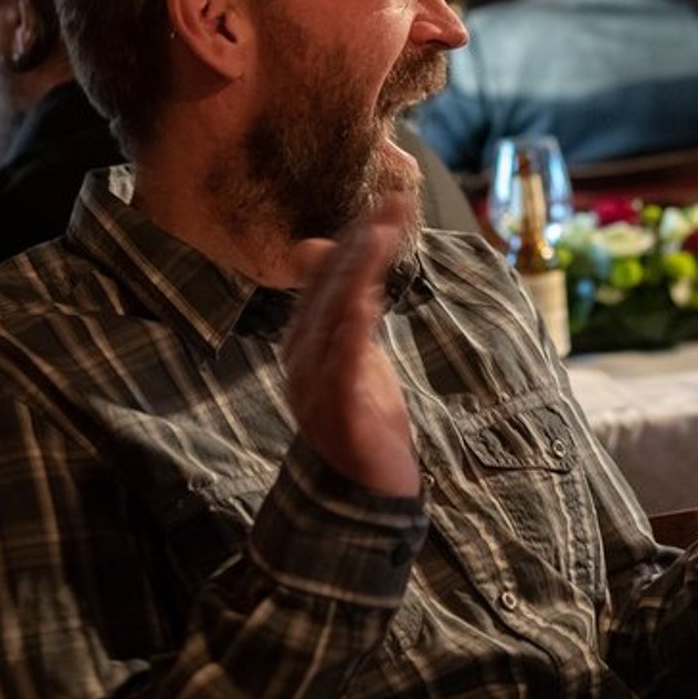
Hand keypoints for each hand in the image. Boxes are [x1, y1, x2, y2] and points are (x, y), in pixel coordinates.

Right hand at [283, 194, 420, 495]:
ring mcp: (315, 385)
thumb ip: (347, 306)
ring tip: (381, 235)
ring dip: (358, 273)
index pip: (327, 277)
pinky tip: (365, 302)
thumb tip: (320, 250)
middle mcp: (303, 358)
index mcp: (306, 340)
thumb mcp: (355, 353)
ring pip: (333, 318)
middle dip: (361, 244)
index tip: (389, 203)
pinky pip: (341, 366)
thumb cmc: (360, 418)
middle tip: (394, 206)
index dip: (356, 237)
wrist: (361, 494)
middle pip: (329, 289)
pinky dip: (351, 332)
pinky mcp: (337, 413)